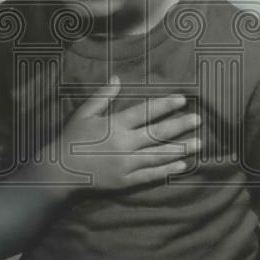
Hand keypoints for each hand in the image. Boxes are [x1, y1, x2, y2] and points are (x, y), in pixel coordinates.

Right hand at [53, 76, 200, 189]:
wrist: (59, 170)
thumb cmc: (70, 139)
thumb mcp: (83, 113)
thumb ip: (102, 96)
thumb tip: (117, 78)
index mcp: (115, 124)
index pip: (146, 112)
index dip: (165, 105)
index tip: (182, 99)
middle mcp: (125, 144)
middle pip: (158, 133)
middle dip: (180, 125)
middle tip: (199, 119)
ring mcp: (127, 164)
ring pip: (159, 155)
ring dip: (181, 148)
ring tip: (199, 143)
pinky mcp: (125, 180)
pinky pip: (150, 175)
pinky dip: (167, 170)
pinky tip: (182, 166)